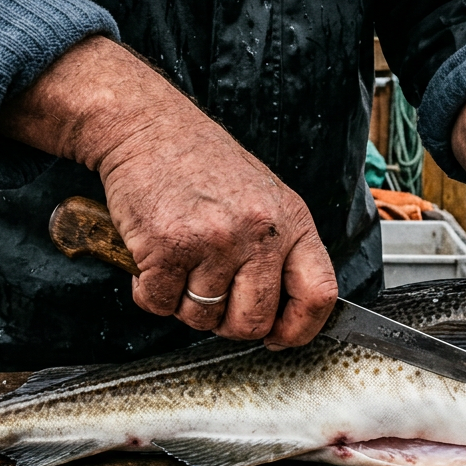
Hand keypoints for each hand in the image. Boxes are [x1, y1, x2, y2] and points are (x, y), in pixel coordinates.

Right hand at [0, 36, 338, 346]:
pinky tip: (153, 258)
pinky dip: (149, 291)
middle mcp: (257, 233)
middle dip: (228, 324)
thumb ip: (278, 248)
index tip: (281, 338)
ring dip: (185, 304)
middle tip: (213, 298)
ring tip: (181, 263)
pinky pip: (159, 303)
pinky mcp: (166, 248)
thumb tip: (284, 312)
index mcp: (291, 221)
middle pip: (253, 322)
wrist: (148, 126)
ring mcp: (212, 242)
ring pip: (201, 318)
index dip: (300, 329)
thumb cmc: (202, 162)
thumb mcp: (264, 197)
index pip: (318, 294)